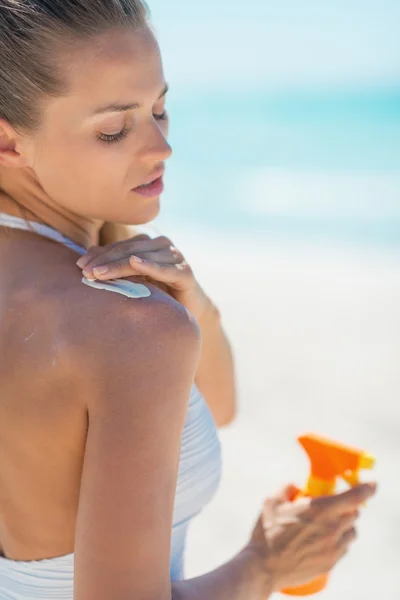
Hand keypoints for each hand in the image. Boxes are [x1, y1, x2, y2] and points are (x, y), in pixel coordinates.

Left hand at [76, 234, 211, 319]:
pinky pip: (165, 269)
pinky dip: (150, 266)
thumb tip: (86, 258)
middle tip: (86, 273)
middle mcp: (161, 245)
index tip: (79, 265)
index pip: (119, 246)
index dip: (99, 254)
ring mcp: (175, 257)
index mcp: (147, 244)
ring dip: (119, 265)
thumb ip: (114, 267)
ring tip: (99, 274)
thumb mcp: (132, 281)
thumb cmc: (157, 295)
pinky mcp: (185, 272)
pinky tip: (135, 264)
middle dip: (105, 261)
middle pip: (128, 250)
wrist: (189, 312)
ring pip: (142, 258)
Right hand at [249, 482, 376, 591]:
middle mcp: (332, 528)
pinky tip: (321, 541)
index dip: (367, 489)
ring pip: (351, 532)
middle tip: (333, 506)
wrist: (264, 567)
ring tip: (327, 525)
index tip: (372, 485)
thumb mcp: (272, 502)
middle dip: (347, 507)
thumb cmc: (267, 533)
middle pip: (354, 513)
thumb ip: (287, 489)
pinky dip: (338, 542)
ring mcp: (333, 547)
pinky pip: (343, 548)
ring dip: (345, 525)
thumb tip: (296, 486)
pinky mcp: (330, 562)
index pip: (354, 497)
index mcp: (320, 509)